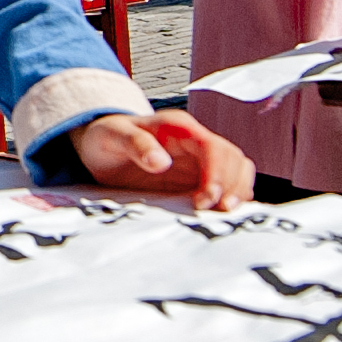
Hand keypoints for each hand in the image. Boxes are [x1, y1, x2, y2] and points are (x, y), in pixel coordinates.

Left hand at [71, 109, 252, 210]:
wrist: (103, 144)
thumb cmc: (107, 138)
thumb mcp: (112, 137)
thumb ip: (135, 144)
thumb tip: (161, 162)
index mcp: (178, 127)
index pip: (212, 147)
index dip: (216, 174)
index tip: (204, 200)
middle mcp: (195, 140)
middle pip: (232, 157)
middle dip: (231, 185)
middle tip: (219, 212)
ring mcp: (200, 158)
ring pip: (237, 167)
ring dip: (237, 190)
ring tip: (226, 213)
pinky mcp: (200, 174)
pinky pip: (227, 181)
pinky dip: (231, 195)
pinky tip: (223, 212)